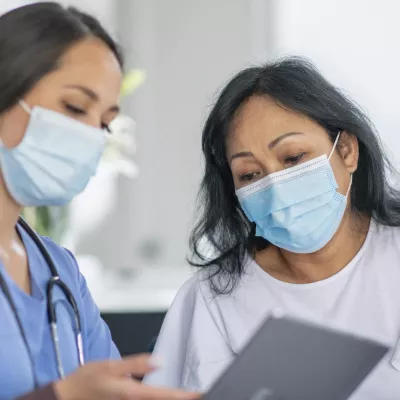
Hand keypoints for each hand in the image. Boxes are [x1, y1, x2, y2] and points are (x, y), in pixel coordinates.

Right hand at [54, 354, 200, 399]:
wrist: (67, 397)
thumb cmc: (87, 380)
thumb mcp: (111, 366)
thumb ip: (136, 364)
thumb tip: (159, 361)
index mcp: (132, 393)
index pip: (163, 395)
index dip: (182, 396)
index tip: (197, 393)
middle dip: (178, 398)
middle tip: (195, 393)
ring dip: (168, 398)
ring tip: (183, 393)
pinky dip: (156, 399)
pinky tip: (161, 394)